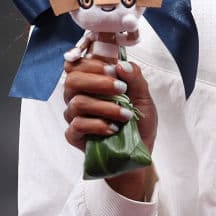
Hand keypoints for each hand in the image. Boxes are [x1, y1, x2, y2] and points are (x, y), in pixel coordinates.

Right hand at [63, 56, 158, 198]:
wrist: (138, 152)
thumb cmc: (138, 120)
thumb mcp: (143, 96)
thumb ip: (134, 77)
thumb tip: (121, 65)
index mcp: (92, 81)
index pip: (78, 64)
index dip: (91, 62)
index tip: (112, 69)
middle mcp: (78, 95)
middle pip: (72, 80)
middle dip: (98, 82)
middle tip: (121, 89)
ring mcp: (74, 115)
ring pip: (77, 103)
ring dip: (105, 106)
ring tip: (126, 114)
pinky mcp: (73, 135)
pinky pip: (77, 125)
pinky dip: (98, 125)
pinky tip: (113, 128)